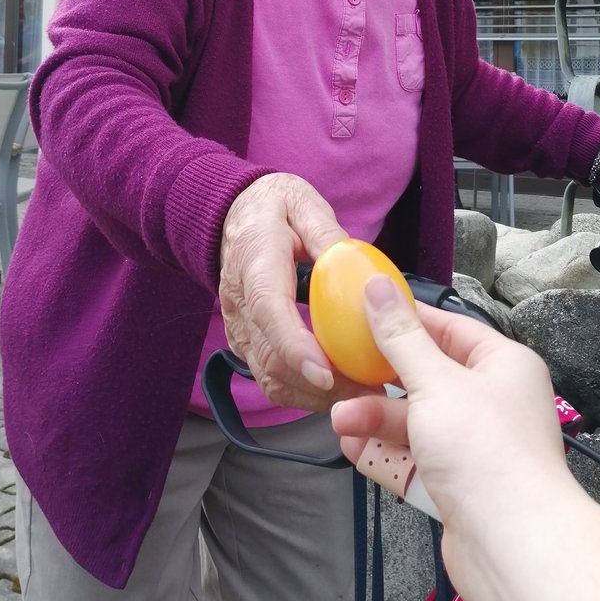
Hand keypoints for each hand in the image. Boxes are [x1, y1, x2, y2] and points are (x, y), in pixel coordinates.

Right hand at [219, 172, 371, 410]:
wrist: (233, 213)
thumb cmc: (272, 207)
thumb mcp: (302, 203)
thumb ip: (326, 231)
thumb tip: (353, 260)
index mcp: (253, 263)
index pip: (268, 313)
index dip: (295, 348)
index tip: (327, 373)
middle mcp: (239, 303)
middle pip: (270, 358)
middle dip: (318, 385)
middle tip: (366, 392)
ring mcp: (238, 327)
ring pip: (269, 377)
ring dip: (313, 396)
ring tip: (359, 397)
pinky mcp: (245, 341)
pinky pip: (270, 377)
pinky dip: (303, 392)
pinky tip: (339, 390)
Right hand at [331, 276, 579, 600]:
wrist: (512, 546)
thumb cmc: (483, 449)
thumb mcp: (435, 382)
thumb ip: (400, 337)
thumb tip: (377, 286)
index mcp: (502, 365)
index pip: (449, 329)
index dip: (406, 320)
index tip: (362, 313)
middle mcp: (493, 401)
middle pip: (428, 378)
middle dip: (380, 379)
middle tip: (340, 371)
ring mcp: (475, 447)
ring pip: (417, 421)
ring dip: (377, 419)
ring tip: (338, 420)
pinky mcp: (458, 485)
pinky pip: (415, 460)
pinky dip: (386, 454)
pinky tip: (353, 449)